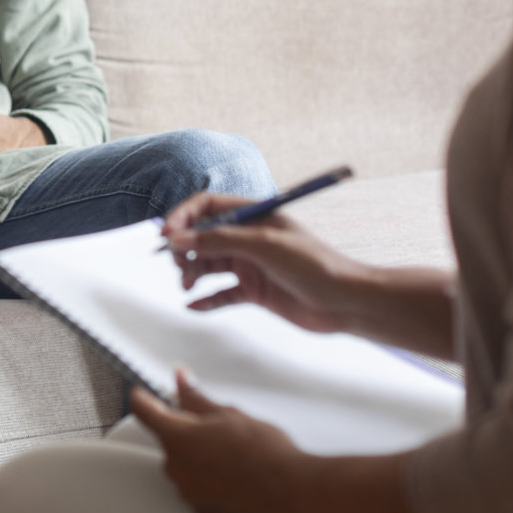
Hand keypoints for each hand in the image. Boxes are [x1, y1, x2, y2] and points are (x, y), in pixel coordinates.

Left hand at [130, 375, 311, 512]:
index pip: (144, 412)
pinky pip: (196, 487)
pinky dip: (208, 478)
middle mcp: (175, 468)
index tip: (142, 392)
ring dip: (197, 455)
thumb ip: (195, 398)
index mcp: (177, 438)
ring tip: (232, 452)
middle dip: (185, 430)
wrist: (292, 493)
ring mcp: (187, 492)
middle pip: (168, 440)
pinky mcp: (201, 511)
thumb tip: (178, 378)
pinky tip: (233, 474)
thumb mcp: (229, 414)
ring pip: (183, 464)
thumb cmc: (263, 450)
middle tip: (216, 425)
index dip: (142, 398)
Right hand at [161, 192, 370, 334]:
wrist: (345, 302)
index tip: (167, 234)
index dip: (184, 217)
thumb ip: (219, 241)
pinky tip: (193, 306)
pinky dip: (206, 299)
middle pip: (203, 236)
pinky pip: (222, 293)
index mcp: (254, 216)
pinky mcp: (255, 291)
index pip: (208, 207)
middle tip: (178, 263)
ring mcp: (251, 265)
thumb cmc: (316, 266)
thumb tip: (179, 239)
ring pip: (209, 264)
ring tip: (187, 284)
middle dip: (185, 247)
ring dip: (193, 273)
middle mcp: (249, 238)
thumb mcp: (264, 246)